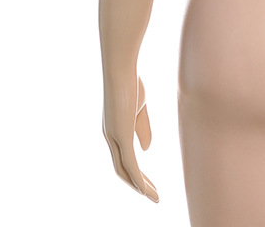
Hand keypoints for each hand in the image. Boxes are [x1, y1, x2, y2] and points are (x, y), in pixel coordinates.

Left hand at [102, 68, 158, 202]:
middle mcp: (110, 137)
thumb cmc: (130, 81)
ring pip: (125, 171)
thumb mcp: (140, 106)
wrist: (120, 68)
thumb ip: (142, 128)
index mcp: (113, 129)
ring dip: (140, 187)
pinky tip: (147, 190)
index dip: (135, 170)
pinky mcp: (121, 137)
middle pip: (122, 170)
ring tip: (154, 197)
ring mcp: (114, 138)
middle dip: (137, 184)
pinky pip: (130, 165)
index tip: (148, 180)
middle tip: (152, 195)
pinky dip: (139, 180)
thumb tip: (146, 150)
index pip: (122, 157)